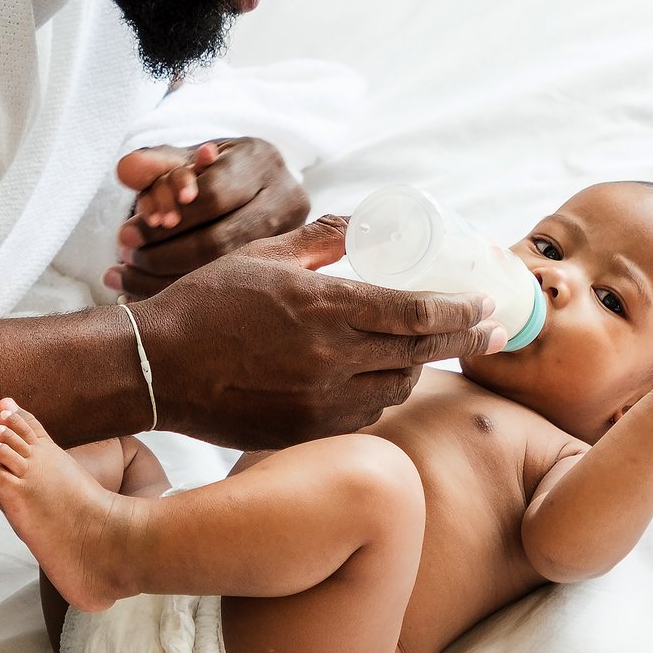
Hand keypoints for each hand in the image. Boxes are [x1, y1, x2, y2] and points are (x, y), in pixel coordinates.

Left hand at [106, 137, 310, 299]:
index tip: (125, 234)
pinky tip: (147, 292)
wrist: (248, 193)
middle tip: (125, 258)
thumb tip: (128, 169)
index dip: (168, 216)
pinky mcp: (284, 266)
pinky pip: (229, 288)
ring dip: (169, 279)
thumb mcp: (184, 159)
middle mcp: (287, 196)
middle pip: (221, 239)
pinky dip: (182, 292)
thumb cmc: (208, 173)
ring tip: (129, 277)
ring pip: (226, 272)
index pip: (212, 195)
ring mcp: (291, 236)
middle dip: (165, 254)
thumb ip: (154, 163)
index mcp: (261, 160)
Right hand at [129, 214, 505, 449]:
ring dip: (417, 367)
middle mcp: (330, 357)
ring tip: (426, 349)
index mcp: (324, 306)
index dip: (460, 310)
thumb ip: (322, 239)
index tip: (488, 304)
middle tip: (494, 331)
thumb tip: (364, 222)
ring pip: (395, 388)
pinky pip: (363, 414)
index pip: (415, 311)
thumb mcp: (265, 255)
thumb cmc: (208, 302)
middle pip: (419, 352)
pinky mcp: (305, 429)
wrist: (157, 366)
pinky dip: (379, 394)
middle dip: (463, 340)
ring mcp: (319, 400)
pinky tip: (379, 378)